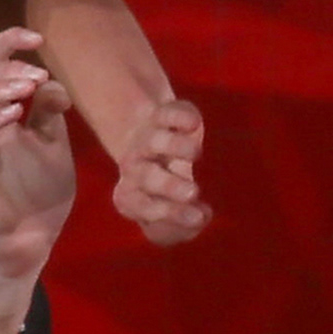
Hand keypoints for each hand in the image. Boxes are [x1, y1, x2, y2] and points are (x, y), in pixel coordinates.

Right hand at [0, 27, 76, 275]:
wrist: (32, 240)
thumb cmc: (39, 192)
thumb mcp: (53, 144)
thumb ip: (49, 112)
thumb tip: (52, 83)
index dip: (8, 42)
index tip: (37, 37)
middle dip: (7, 67)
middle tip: (36, 74)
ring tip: (27, 87)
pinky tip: (15, 115)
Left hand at [108, 93, 210, 244]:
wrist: (140, 135)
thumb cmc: (160, 182)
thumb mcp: (168, 208)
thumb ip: (183, 220)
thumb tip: (201, 217)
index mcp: (130, 194)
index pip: (142, 206)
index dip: (168, 213)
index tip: (198, 219)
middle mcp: (134, 167)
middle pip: (145, 176)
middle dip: (168, 185)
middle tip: (193, 193)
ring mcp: (146, 138)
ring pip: (155, 141)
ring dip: (174, 146)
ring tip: (196, 154)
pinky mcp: (162, 114)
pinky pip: (167, 113)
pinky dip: (179, 117)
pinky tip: (193, 124)